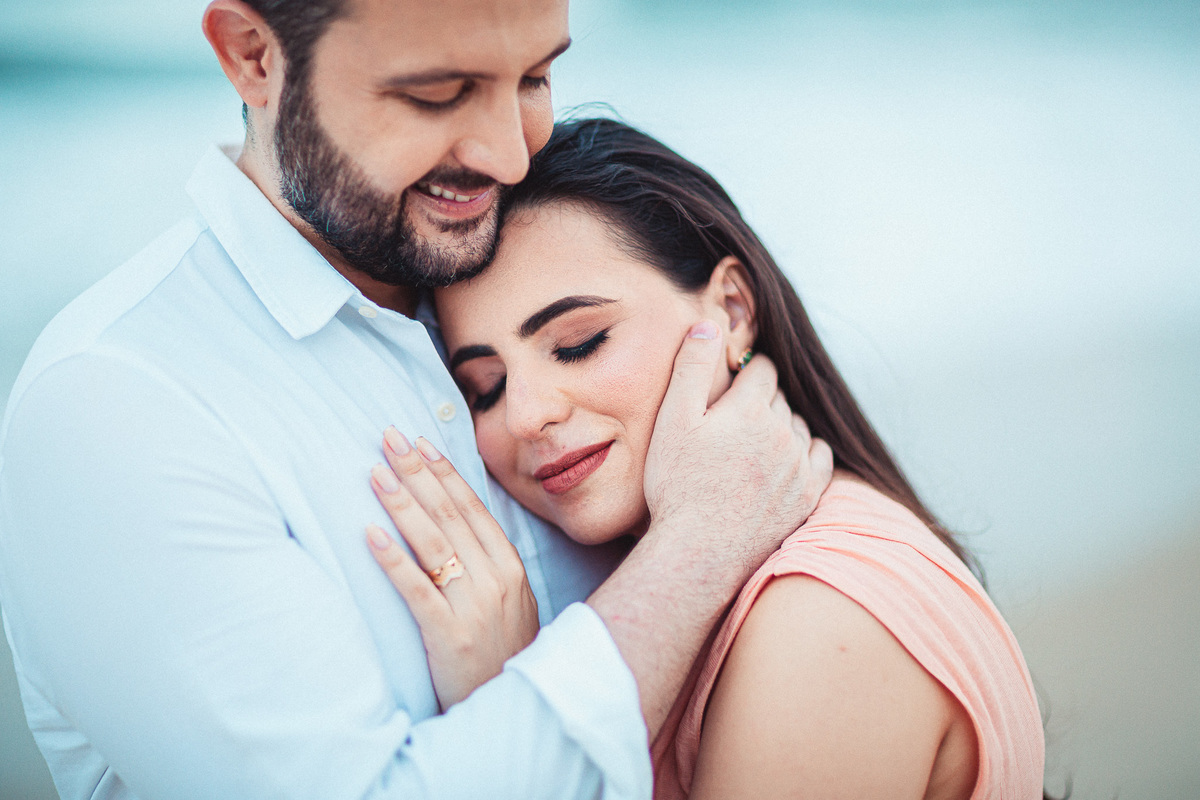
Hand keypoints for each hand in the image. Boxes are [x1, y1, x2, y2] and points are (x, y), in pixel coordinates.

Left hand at [366, 427, 538, 709]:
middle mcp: (495, 579)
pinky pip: (416, 590)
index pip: (472, 507)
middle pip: (450, 514)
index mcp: (510, 566)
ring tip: (375, 473)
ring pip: (433, 542)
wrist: (513, 710)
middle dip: (417, 472)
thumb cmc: (503, 653)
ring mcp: (473, 606)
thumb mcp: (510, 601)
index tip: (419, 441)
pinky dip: (393, 559)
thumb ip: (488, 563)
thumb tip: (457, 522)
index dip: (443, 472)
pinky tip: (370, 534)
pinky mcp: (448, 635)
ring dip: (402, 503)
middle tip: (388, 438)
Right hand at [643, 320, 832, 581]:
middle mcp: (784, 432)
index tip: (733, 382)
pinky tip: (786, 459)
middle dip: (761, 399)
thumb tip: (709, 325)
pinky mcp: (808, 496)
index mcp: (751, 408)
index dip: (746, 371)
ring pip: (800, 427)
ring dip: (783, 426)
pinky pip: (820, 458)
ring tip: (753, 443)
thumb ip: (691, 368)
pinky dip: (806, 452)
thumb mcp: (673, 420)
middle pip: (780, 398)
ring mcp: (800, 466)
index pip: (762, 368)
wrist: (699, 552)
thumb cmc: (678, 487)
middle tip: (734, 418)